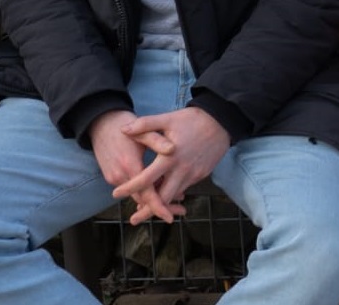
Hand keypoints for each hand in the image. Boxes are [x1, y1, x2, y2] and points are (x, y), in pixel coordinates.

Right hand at [88, 110, 177, 224]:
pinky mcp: (111, 176)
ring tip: (177, 198)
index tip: (172, 217)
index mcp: (130, 165)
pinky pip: (131, 189)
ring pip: (137, 195)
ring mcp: (114, 177)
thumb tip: (173, 149)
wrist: (99, 122)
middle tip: (181, 209)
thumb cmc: (124, 124)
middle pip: (143, 199)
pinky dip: (145, 191)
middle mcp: (120, 176)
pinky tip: (160, 187)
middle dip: (161, 206)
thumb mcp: (142, 130)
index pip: (146, 194)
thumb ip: (157, 140)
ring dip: (154, 198)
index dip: (159, 206)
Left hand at [115, 107, 230, 224]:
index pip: (146, 179)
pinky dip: (173, 194)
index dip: (130, 188)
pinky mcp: (201, 175)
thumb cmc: (192, 119)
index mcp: (169, 158)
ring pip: (174, 196)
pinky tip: (165, 193)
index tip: (116, 194)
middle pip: (162, 199)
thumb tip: (123, 130)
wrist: (222, 121)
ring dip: (160, 204)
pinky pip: (184, 188)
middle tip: (133, 218)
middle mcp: (181, 171)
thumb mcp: (167, 119)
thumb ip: (144, 125)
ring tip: (146, 208)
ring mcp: (193, 175)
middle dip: (147, 211)